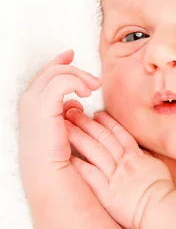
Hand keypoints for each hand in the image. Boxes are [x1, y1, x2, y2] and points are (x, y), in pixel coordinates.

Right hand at [18, 49, 101, 176]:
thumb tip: (76, 104)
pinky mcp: (43, 106)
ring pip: (58, 73)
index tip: (72, 54)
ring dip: (79, 76)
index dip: (58, 62)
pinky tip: (87, 94)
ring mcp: (33, 102)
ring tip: (94, 88)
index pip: (44, 74)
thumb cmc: (58, 156)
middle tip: (95, 81)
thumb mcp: (63, 127)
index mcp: (32, 104)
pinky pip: (62, 82)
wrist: (50, 174)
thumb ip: (66, 111)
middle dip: (74, 69)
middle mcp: (28, 100)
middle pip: (52, 70)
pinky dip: (76, 83)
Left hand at [63, 106, 175, 228]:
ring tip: (65, 126)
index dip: (107, 121)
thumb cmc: (162, 192)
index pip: (120, 133)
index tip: (97, 113)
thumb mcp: (157, 168)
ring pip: (94, 150)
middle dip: (86, 123)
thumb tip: (140, 154)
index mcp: (136, 156)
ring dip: (79, 136)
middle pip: (103, 137)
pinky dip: (77, 164)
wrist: (162, 209)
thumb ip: (145, 159)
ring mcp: (114, 176)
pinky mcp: (106, 192)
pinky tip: (65, 155)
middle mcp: (123, 162)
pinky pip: (89, 174)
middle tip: (73, 112)